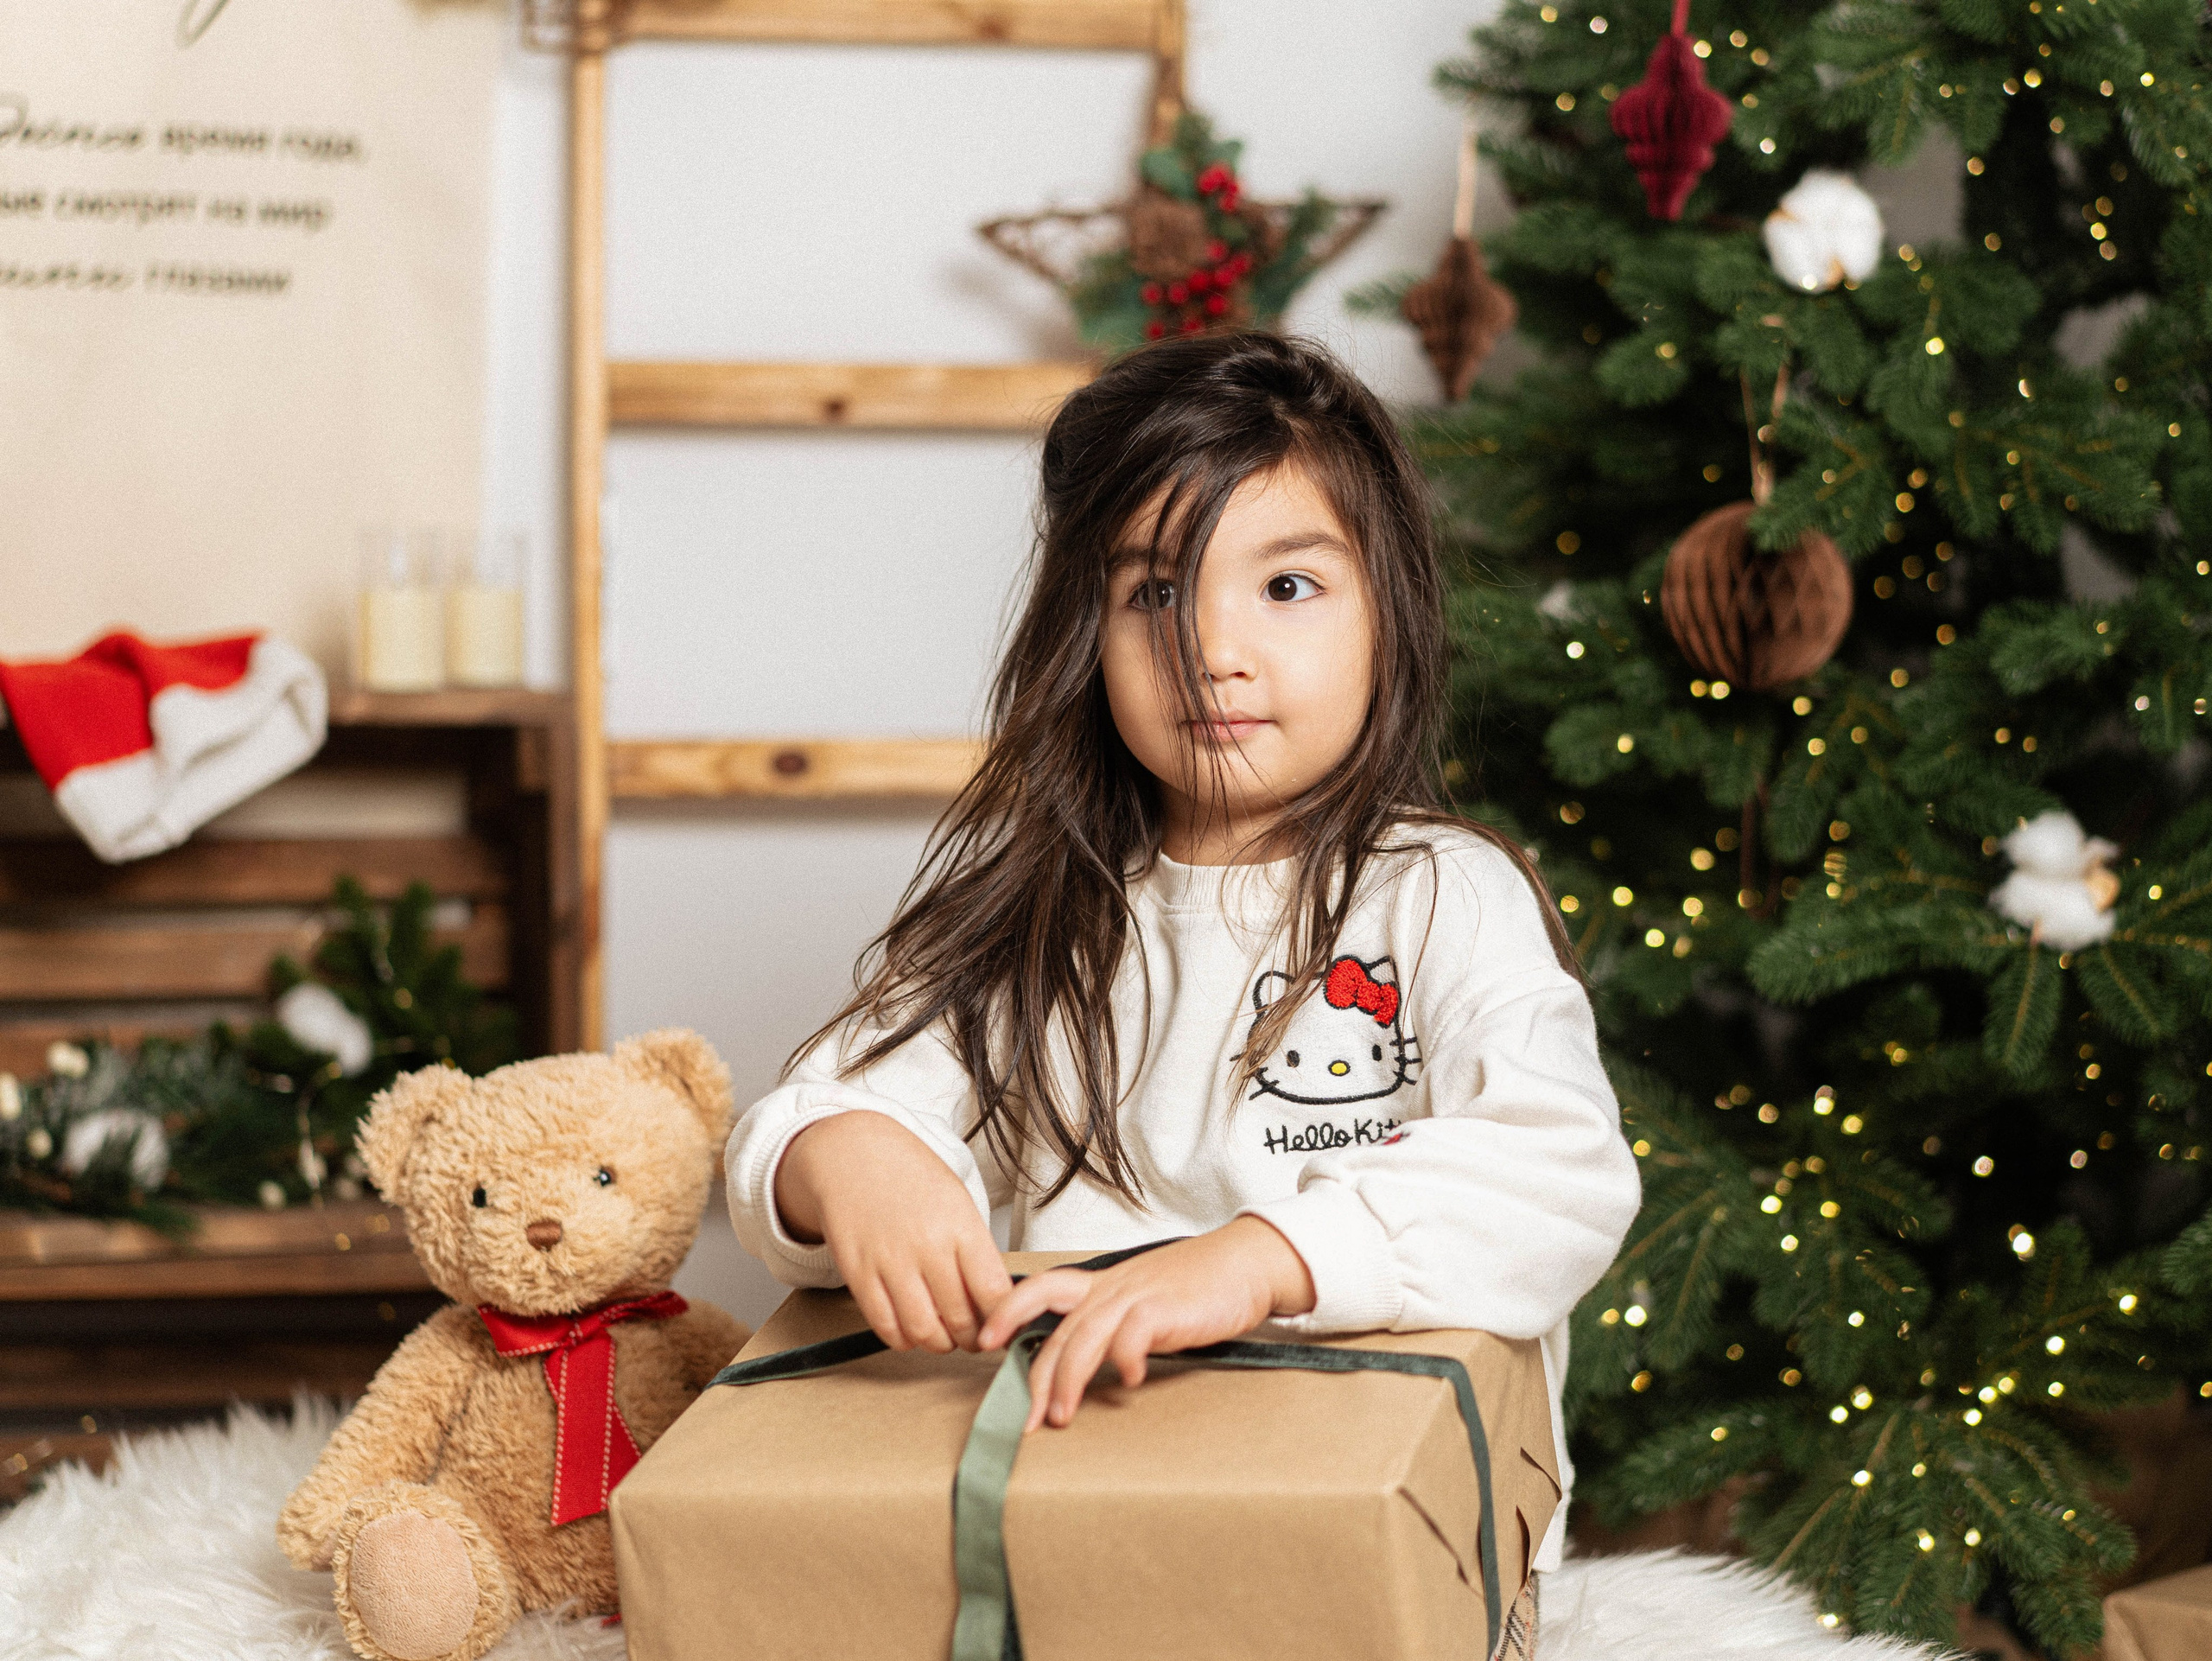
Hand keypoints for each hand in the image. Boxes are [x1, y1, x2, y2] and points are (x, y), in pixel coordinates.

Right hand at [773, 1111, 1011, 1353]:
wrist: (854, 1154)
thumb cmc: (911, 1178)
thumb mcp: (957, 1203)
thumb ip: (976, 1251)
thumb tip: (995, 1301)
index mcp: (961, 1226)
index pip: (994, 1293)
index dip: (1003, 1322)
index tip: (1004, 1328)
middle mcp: (927, 1246)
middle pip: (961, 1320)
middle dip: (972, 1339)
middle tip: (974, 1337)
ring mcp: (890, 1262)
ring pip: (923, 1331)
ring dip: (938, 1343)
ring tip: (943, 1334)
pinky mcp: (858, 1274)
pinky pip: (885, 1326)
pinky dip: (903, 1338)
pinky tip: (910, 1328)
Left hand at [975, 1217, 1316, 1430]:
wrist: (1245, 1263)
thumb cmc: (1197, 1287)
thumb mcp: (1144, 1297)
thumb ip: (1114, 1323)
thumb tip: (1086, 1364)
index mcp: (1103, 1284)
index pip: (1042, 1288)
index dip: (1008, 1310)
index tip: (984, 1342)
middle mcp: (1112, 1289)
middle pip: (1058, 1330)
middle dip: (1037, 1378)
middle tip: (1026, 1420)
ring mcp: (1136, 1297)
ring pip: (1084, 1337)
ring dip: (1069, 1380)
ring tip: (1062, 1416)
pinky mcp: (1164, 1309)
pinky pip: (1133, 1336)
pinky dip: (1125, 1360)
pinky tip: (1129, 1381)